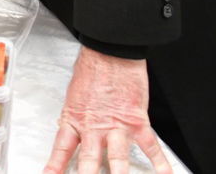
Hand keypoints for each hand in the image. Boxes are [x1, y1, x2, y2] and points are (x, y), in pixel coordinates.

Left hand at [43, 47, 171, 173]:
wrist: (110, 53)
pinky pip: (150, 147)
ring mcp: (116, 127)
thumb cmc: (92, 69)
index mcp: (74, 119)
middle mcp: (93, 127)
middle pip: (88, 161)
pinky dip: (160, 163)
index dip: (55, 166)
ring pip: (117, 159)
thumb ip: (77, 117)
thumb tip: (75, 131)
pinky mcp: (137, 122)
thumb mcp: (75, 95)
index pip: (61, 149)